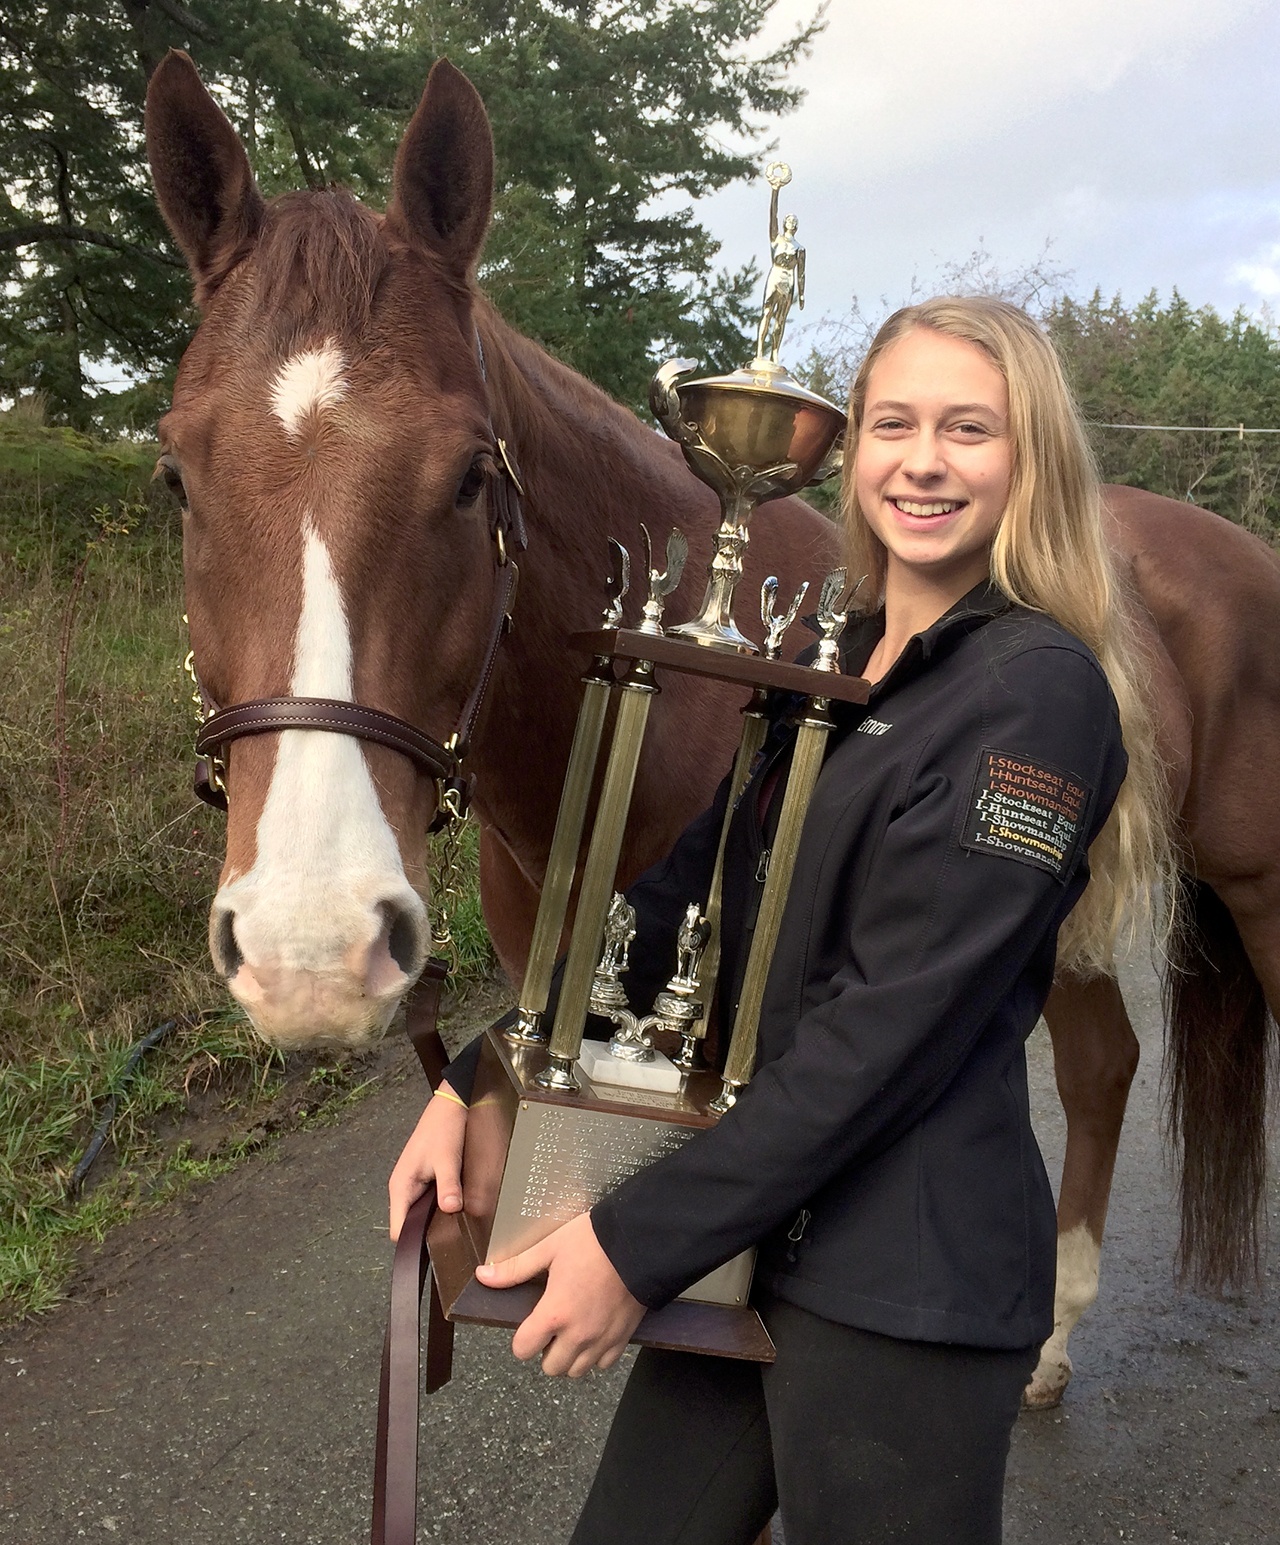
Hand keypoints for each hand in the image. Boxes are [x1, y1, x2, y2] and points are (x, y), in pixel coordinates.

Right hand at [388, 1088, 466, 1240]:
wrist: (450, 1106)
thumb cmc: (442, 1127)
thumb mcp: (447, 1158)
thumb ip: (448, 1185)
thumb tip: (450, 1209)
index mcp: (401, 1186)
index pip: (398, 1229)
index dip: (412, 1243)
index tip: (432, 1249)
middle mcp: (404, 1188)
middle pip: (409, 1225)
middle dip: (426, 1233)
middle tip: (449, 1236)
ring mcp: (414, 1184)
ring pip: (420, 1214)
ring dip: (435, 1219)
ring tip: (454, 1222)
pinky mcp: (426, 1180)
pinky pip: (430, 1202)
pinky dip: (441, 1207)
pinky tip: (455, 1206)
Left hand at [476, 1212, 645, 1376]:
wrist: (641, 1242)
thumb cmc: (594, 1241)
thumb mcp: (550, 1248)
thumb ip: (516, 1268)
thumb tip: (484, 1275)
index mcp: (555, 1313)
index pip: (523, 1350)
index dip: (522, 1339)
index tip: (529, 1324)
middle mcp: (578, 1334)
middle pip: (550, 1367)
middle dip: (546, 1350)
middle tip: (552, 1327)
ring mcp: (602, 1339)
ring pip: (577, 1370)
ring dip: (570, 1356)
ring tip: (573, 1330)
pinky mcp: (623, 1338)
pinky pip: (603, 1364)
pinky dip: (596, 1355)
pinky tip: (594, 1331)